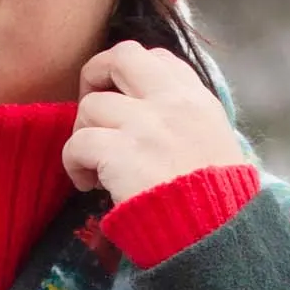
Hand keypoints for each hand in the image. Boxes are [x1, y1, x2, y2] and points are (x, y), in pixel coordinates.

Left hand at [61, 41, 254, 203]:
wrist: (215, 233)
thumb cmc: (215, 202)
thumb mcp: (214, 145)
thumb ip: (183, 121)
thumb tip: (143, 115)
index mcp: (196, 100)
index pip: (156, 58)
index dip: (129, 77)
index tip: (125, 106)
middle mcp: (172, 103)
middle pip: (121, 56)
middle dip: (95, 77)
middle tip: (92, 116)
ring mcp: (146, 125)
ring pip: (90, 106)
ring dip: (84, 135)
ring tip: (96, 167)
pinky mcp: (121, 153)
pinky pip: (77, 143)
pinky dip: (74, 164)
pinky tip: (89, 185)